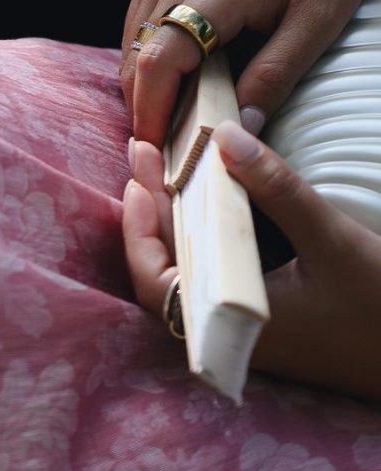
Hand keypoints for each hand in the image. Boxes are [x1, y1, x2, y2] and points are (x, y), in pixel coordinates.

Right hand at [120, 0, 380, 148]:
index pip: (159, 62)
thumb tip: (239, 131)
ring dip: (143, 79)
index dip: (151, 112)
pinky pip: (140, 13)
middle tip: (163, 148)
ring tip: (168, 118)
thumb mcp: (313, 27)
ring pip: (132, 36)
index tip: (157, 152)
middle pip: (136, 53)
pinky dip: (148, 50)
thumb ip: (272, 80)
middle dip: (143, 105)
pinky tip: (173, 74)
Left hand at [122, 126, 380, 401]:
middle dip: (151, 214)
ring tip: (164, 170)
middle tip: (146, 154)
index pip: (156, 285)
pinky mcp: (267, 327)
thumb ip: (277, 187)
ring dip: (173, 226)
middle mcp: (232, 336)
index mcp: (236, 324)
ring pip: (188, 280)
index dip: (138, 232)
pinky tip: (205, 204)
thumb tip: (225, 133)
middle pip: (164, 277)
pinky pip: (214, 283)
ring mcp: (248, 335)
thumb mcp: (331, 239)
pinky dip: (201, 242)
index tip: (139, 178)